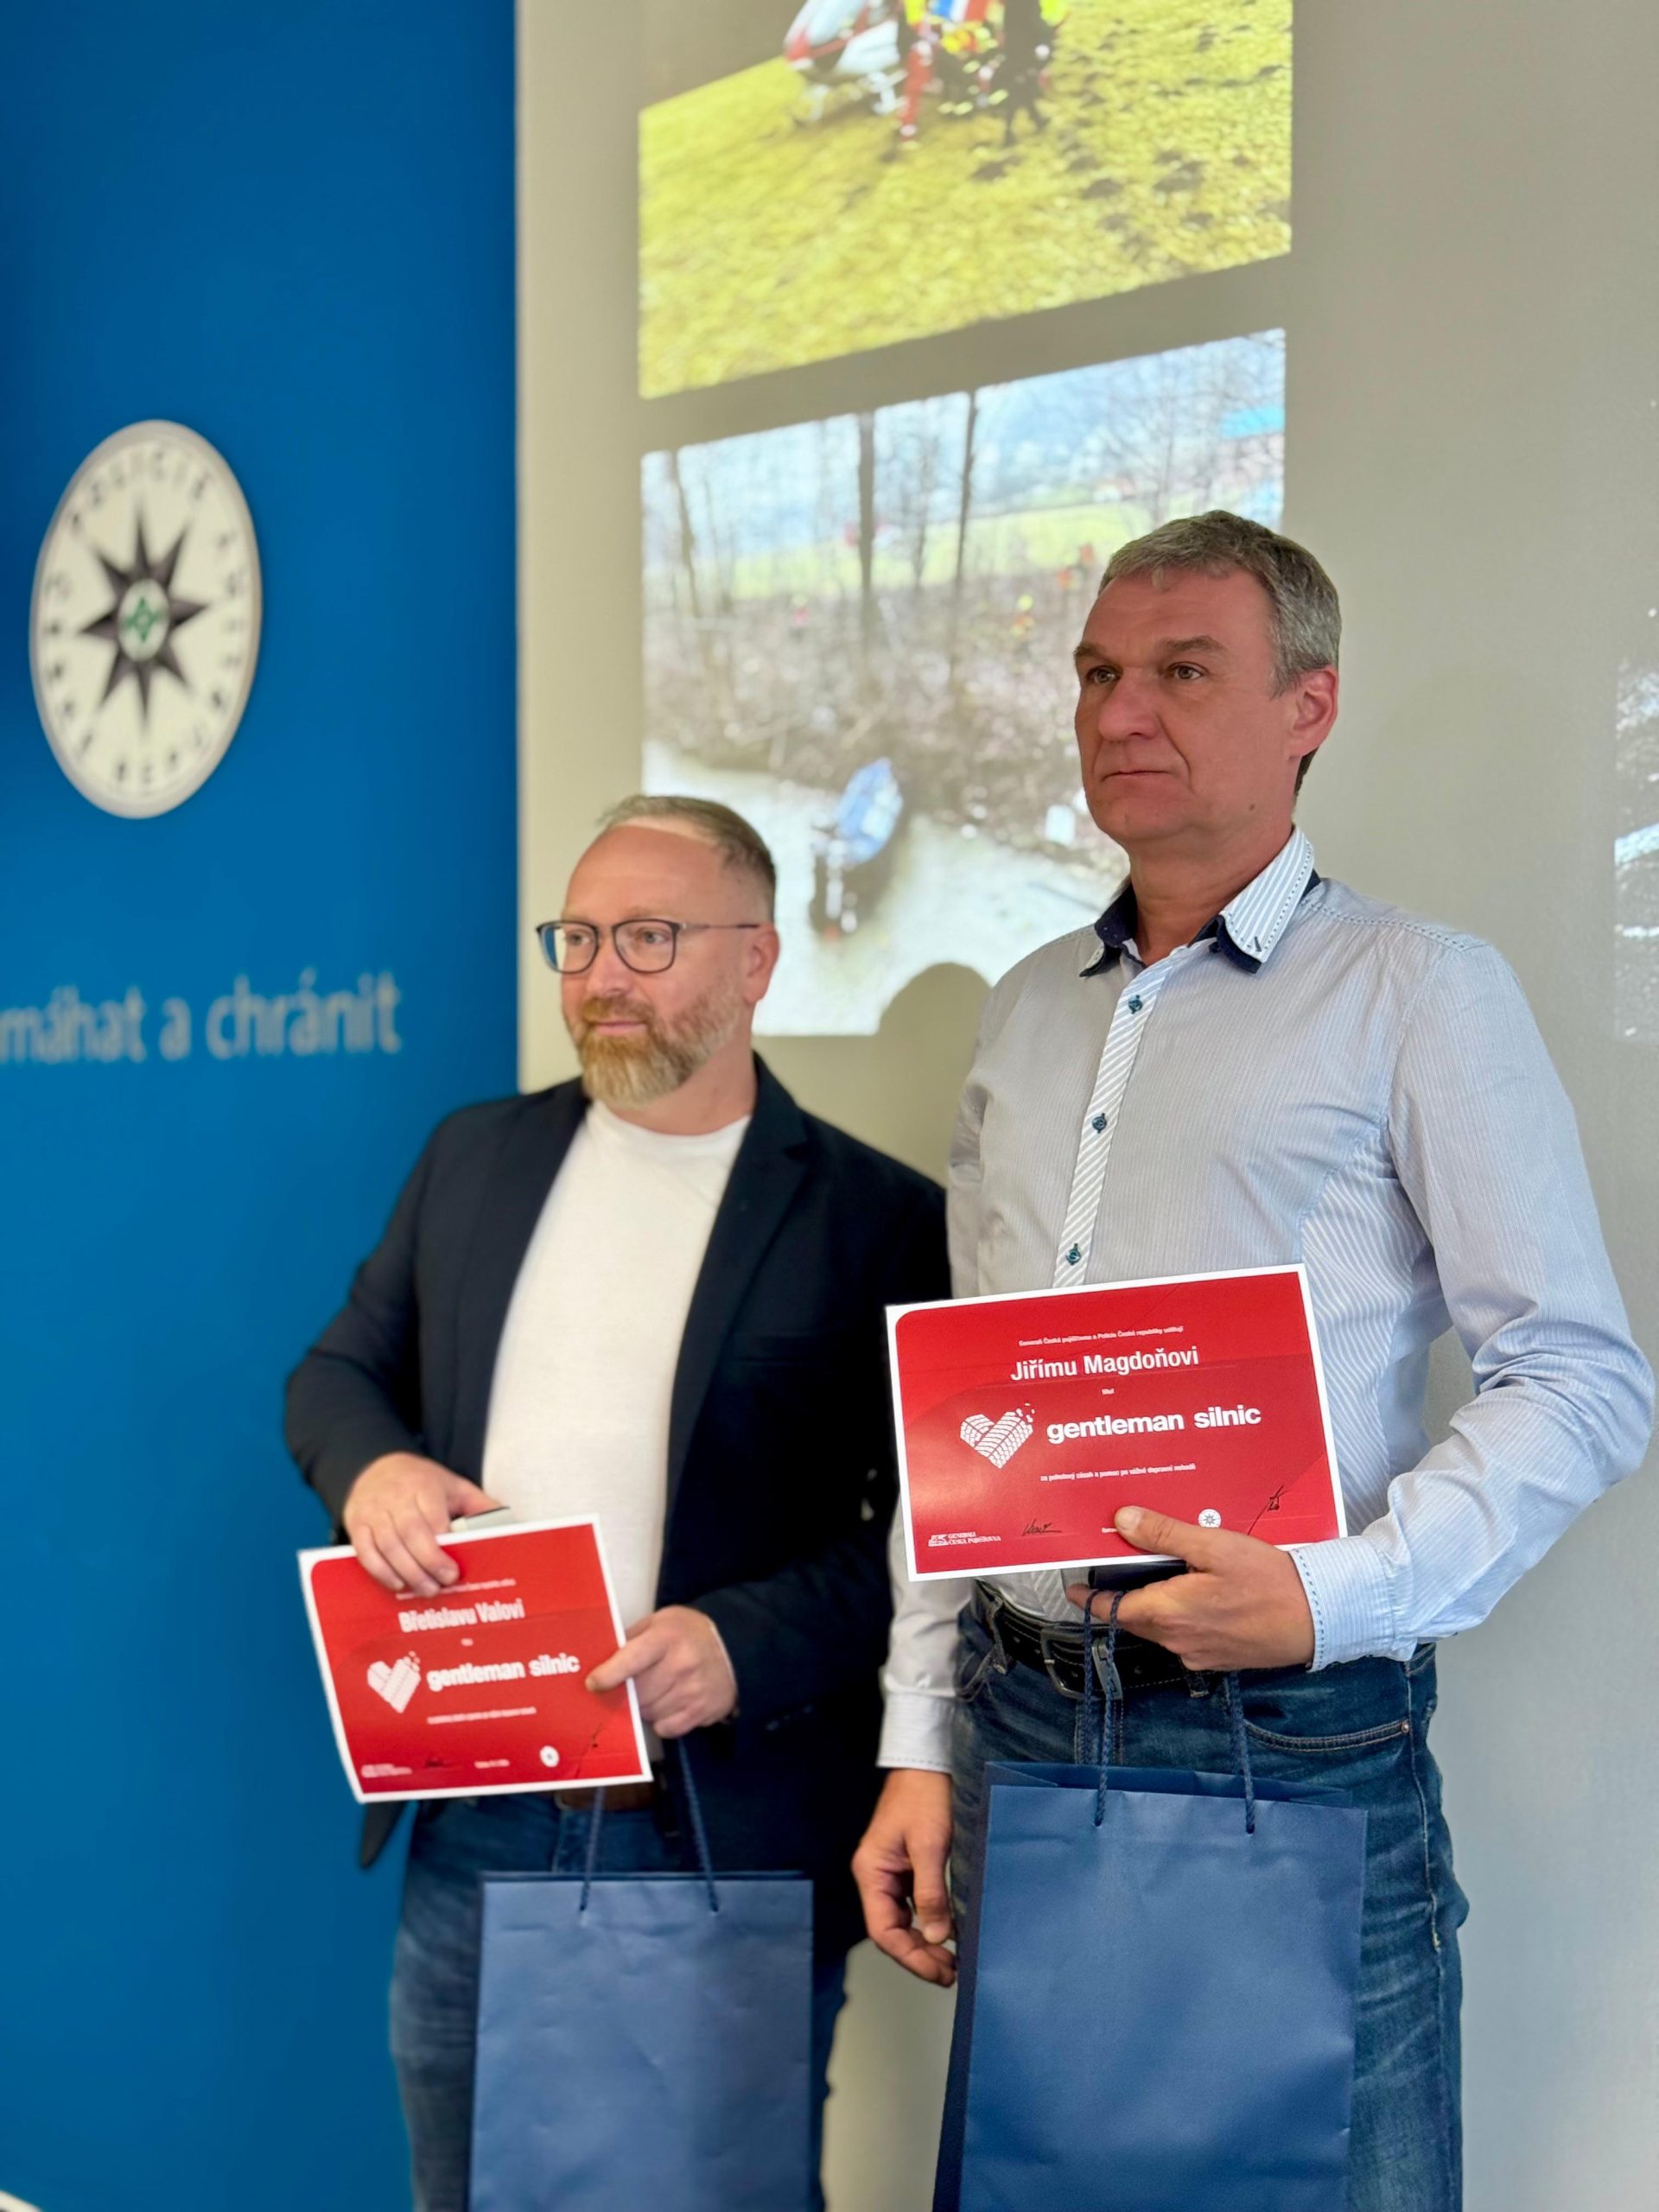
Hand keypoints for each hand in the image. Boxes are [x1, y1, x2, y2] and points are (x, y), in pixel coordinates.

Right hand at [342, 1452, 502, 1596]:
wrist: (374, 1467)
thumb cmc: (420, 1481)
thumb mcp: (452, 1484)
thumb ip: (478, 1504)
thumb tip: (504, 1524)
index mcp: (423, 1485)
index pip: (433, 1516)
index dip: (442, 1545)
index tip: (455, 1567)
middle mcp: (395, 1496)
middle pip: (410, 1532)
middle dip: (427, 1562)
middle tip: (443, 1584)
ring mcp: (373, 1510)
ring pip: (388, 1545)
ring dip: (407, 1572)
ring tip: (425, 1590)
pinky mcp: (357, 1524)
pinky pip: (365, 1551)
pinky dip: (380, 1571)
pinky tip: (398, 1584)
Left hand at [586, 1607, 737, 1736]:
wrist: (736, 1648)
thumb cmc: (690, 1633)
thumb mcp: (661, 1621)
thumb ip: (631, 1638)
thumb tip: (600, 1659)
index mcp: (667, 1637)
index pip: (631, 1660)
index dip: (608, 1675)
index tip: (593, 1684)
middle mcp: (681, 1664)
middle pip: (637, 1693)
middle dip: (627, 1693)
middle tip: (629, 1687)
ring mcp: (693, 1691)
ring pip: (649, 1713)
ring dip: (645, 1707)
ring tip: (656, 1690)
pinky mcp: (702, 1712)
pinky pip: (665, 1729)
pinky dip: (661, 1720)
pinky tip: (670, 1703)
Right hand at [852, 1769, 956, 1986]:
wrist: (926, 1763)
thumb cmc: (924, 1796)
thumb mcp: (930, 1845)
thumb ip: (931, 1893)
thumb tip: (938, 1938)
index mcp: (871, 1872)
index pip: (884, 1931)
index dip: (911, 1957)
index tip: (939, 1972)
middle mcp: (875, 1876)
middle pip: (891, 1931)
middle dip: (919, 1956)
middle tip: (951, 1973)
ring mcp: (889, 1873)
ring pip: (902, 1921)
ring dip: (924, 1944)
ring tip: (952, 1962)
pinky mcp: (904, 1867)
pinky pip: (912, 1905)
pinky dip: (929, 1922)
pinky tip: (949, 1932)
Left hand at [1065, 1506, 1315, 1671]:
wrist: (1318, 1618)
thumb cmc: (1269, 1581)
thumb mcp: (1214, 1546)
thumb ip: (1164, 1534)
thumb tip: (1123, 1521)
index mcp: (1169, 1613)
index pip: (1114, 1609)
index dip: (1091, 1600)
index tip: (1074, 1590)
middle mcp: (1179, 1640)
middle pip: (1137, 1619)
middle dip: (1123, 1599)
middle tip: (1118, 1573)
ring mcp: (1200, 1654)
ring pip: (1162, 1629)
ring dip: (1155, 1607)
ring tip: (1162, 1577)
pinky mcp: (1220, 1659)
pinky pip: (1187, 1638)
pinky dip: (1181, 1618)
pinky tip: (1197, 1596)